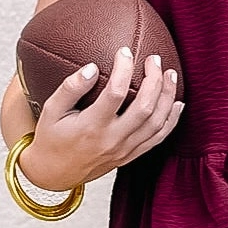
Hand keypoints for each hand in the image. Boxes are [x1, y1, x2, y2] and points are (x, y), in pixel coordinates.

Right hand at [15, 47, 183, 191]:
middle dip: (154, 80)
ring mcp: (124, 150)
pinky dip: (171, 120)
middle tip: (154, 59)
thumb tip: (92, 67)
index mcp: (91, 126)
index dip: (124, 69)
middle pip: (144, 108)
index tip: (125, 52)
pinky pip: (157, 139)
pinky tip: (176, 103)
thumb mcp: (50, 110)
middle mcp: (111, 140)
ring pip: (156, 123)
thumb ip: (70, 88)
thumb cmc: (51, 138)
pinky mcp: (130, 157)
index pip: (115, 93)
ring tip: (170, 75)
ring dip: (167, 97)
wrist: (54, 175)